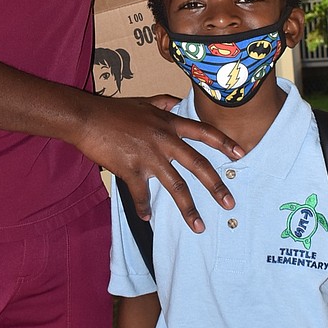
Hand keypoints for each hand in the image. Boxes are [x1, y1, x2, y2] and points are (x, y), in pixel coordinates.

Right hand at [75, 93, 240, 229]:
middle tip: (229, 203)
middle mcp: (164, 140)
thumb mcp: (143, 102)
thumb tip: (178, 101)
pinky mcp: (131, 169)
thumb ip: (163, 102)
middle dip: (216, 185)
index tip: (241, 154)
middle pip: (197, 165)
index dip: (224, 143)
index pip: (203, 132)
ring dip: (189, 208)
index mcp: (168, 123)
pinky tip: (147, 217)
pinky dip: (144, 208)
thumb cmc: (114, 110)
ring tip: (199, 226)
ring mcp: (149, 156)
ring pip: (176, 186)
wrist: (87, 118)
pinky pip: (142, 195)